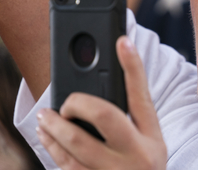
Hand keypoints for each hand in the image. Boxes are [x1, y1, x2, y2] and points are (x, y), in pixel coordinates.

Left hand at [36, 36, 166, 169]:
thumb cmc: (142, 165)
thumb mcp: (148, 142)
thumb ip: (131, 117)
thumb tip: (106, 82)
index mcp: (152, 138)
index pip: (142, 95)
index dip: (133, 65)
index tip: (122, 41)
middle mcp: (136, 156)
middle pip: (104, 115)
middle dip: (78, 103)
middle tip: (65, 102)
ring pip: (75, 144)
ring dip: (54, 127)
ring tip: (46, 118)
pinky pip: (66, 166)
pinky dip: (52, 149)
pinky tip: (47, 138)